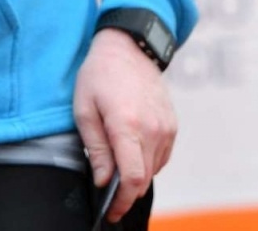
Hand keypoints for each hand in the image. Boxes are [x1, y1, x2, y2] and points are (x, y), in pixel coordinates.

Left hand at [74, 28, 176, 222]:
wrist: (129, 47)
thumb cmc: (100, 75)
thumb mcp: (84, 109)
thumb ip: (97, 149)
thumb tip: (104, 180)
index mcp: (127, 125)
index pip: (132, 178)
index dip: (122, 201)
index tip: (111, 211)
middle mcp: (152, 129)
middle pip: (144, 178)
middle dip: (126, 193)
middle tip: (109, 196)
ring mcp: (166, 127)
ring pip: (154, 169)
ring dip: (137, 176)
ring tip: (117, 167)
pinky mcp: (172, 124)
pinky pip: (162, 156)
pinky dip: (147, 162)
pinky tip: (132, 152)